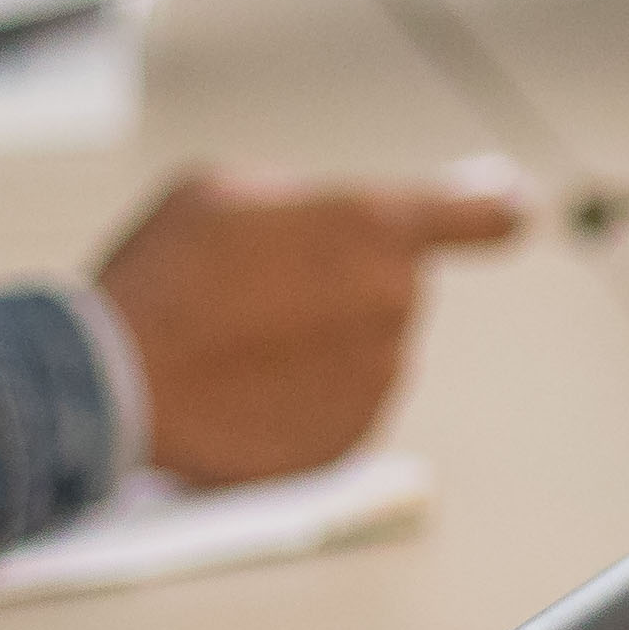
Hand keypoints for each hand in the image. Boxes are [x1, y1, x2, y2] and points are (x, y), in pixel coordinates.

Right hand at [90, 169, 521, 485]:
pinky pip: (342, 405)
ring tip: (237, 342)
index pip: (480, 218)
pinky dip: (304, 397)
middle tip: (260, 291)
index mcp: (374, 227)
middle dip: (342, 283)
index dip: (494, 212)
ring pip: (366, 349)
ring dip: (320, 343)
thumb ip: (303, 200)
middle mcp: (395, 304)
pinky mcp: (351, 439)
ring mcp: (378, 378)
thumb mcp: (224, 190)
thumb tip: (325, 220)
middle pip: (392, 286)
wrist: (116, 383)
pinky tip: (243, 387)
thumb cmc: (164, 276)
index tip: (512, 213)